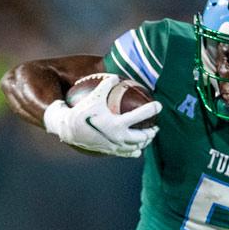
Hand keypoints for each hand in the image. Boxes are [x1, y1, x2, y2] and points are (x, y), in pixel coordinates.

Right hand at [44, 74, 160, 156]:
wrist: (69, 130)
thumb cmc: (81, 111)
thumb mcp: (94, 96)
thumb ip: (106, 85)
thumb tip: (116, 76)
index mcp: (118, 123)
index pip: (141, 115)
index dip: (152, 109)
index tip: (159, 105)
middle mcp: (119, 137)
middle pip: (143, 136)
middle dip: (152, 131)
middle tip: (157, 126)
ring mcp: (116, 146)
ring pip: (137, 147)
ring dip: (145, 142)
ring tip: (148, 136)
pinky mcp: (111, 152)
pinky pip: (127, 153)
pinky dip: (135, 151)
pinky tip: (137, 148)